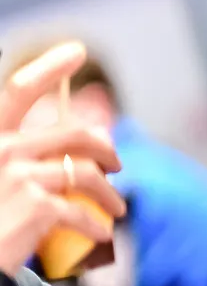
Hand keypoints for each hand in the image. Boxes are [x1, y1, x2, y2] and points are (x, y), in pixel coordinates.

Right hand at [0, 43, 124, 275]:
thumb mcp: (0, 180)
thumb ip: (27, 158)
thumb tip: (85, 144)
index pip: (17, 90)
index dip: (48, 68)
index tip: (76, 52)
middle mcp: (0, 149)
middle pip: (74, 135)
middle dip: (104, 149)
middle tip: (117, 165)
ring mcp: (17, 175)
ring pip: (87, 173)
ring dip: (108, 192)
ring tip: (117, 207)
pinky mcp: (36, 205)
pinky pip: (82, 209)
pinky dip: (96, 223)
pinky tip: (102, 233)